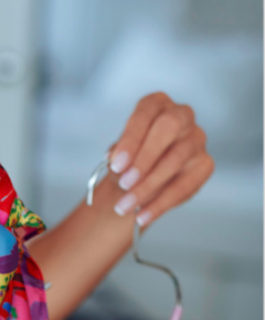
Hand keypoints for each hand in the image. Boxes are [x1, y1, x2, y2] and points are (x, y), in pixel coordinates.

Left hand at [108, 92, 214, 226]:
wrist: (141, 180)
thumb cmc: (130, 160)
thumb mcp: (119, 155)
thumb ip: (118, 155)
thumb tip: (116, 161)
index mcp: (157, 104)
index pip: (146, 113)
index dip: (131, 139)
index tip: (116, 164)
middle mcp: (182, 116)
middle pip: (168, 128)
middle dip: (144, 158)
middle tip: (124, 184)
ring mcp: (196, 139)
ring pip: (175, 160)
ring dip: (147, 187)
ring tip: (125, 206)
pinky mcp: (205, 165)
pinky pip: (184, 186)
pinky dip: (160, 204)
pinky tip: (142, 215)